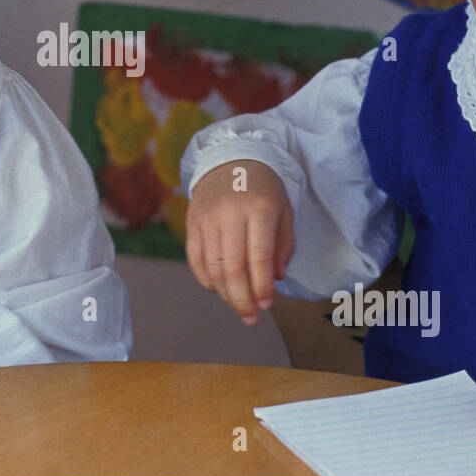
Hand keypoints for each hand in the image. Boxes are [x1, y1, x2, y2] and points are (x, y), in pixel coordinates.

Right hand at [185, 159, 293, 323]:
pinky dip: (207, 281)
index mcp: (258, 208)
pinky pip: (196, 260)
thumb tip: (275, 278)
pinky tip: (220, 290)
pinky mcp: (192, 223)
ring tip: (239, 308)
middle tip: (251, 317)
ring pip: (212, 268)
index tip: (267, 305)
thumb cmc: (263, 187)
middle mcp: (229, 213)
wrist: (229, 158)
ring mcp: (207, 218)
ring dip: (225, 295)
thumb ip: (283, 244)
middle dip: (242, 299)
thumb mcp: (283, 209)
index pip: (258, 256)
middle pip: (231, 267)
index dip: (261, 286)